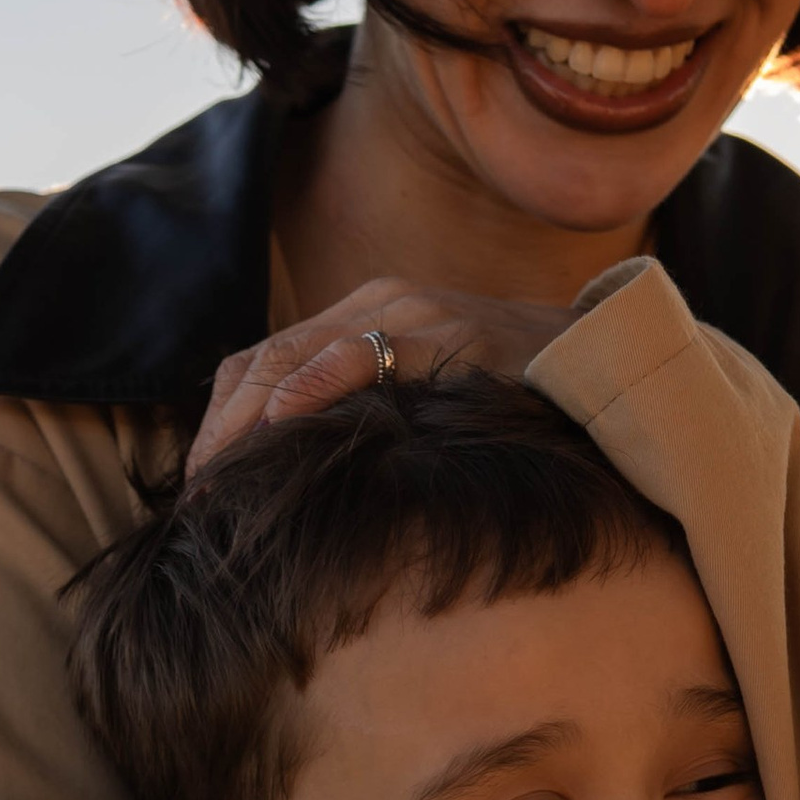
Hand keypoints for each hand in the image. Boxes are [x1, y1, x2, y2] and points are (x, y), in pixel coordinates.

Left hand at [188, 278, 572, 475]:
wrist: (606, 359)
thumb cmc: (517, 392)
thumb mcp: (432, 398)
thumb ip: (376, 416)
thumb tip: (306, 479)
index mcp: (366, 315)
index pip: (265, 361)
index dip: (220, 421)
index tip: (198, 484)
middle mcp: (378, 303)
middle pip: (262, 360)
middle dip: (217, 430)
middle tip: (193, 496)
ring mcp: (410, 313)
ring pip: (292, 357)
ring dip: (244, 422)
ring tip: (217, 480)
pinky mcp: (444, 333)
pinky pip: (357, 359)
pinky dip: (306, 394)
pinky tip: (275, 431)